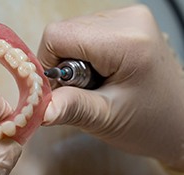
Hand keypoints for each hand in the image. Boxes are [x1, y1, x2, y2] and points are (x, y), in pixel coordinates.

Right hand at [38, 5, 183, 169]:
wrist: (178, 120)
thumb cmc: (149, 122)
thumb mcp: (106, 119)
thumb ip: (71, 108)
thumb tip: (39, 109)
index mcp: (126, 41)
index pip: (58, 35)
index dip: (48, 63)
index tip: (59, 89)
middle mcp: (128, 19)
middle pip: (65, 31)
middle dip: (63, 64)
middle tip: (84, 90)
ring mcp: (129, 17)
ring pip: (73, 31)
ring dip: (73, 60)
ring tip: (97, 83)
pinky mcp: (126, 22)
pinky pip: (86, 32)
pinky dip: (84, 54)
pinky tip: (102, 72)